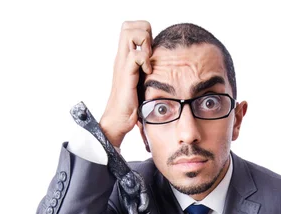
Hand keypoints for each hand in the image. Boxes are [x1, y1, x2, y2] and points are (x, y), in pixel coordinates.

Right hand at [100, 20, 152, 146]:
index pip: (130, 28)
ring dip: (145, 43)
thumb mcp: (139, 83)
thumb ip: (145, 71)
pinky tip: (149, 73)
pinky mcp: (126, 75)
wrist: (118, 121)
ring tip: (149, 61)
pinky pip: (136, 55)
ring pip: (131, 33)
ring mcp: (122, 65)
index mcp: (124, 58)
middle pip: (128, 25)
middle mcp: (121, 58)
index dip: (143, 32)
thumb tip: (162, 67)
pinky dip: (145, 60)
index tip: (151, 50)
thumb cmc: (130, 106)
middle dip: (144, 32)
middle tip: (150, 52)